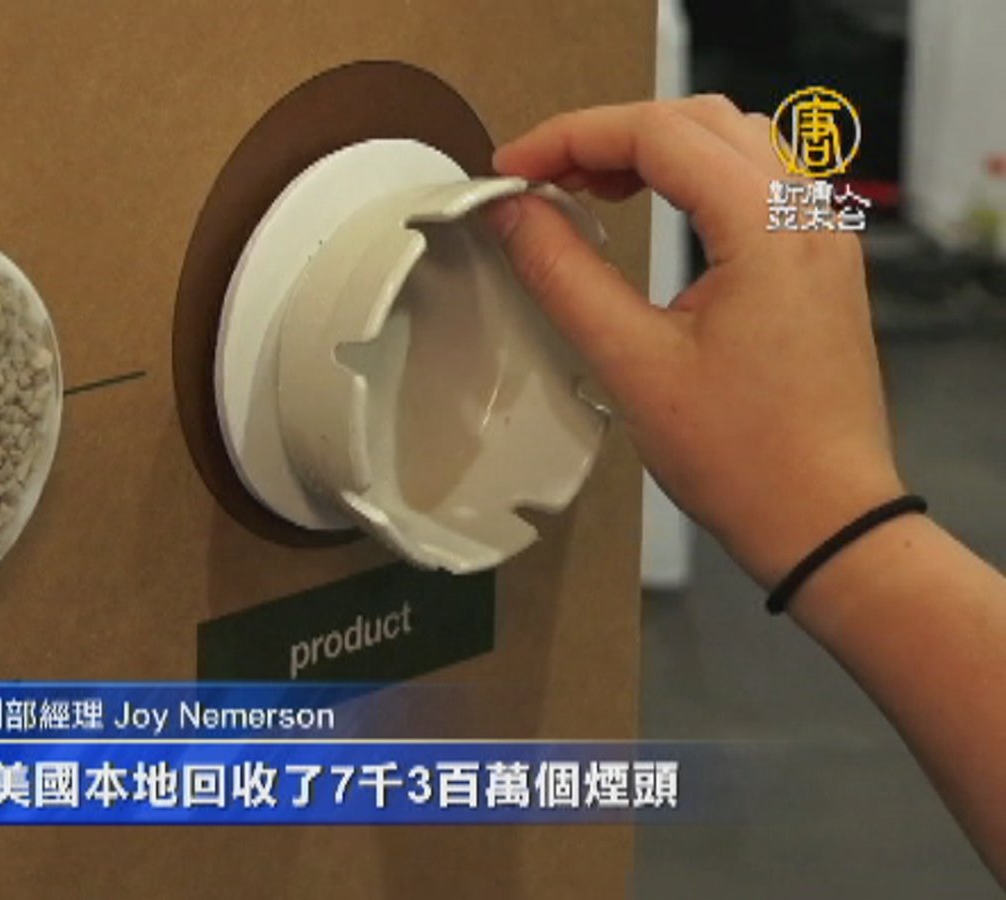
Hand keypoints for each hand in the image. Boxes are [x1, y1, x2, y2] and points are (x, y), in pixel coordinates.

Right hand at [486, 95, 903, 585]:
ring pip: (729, 140)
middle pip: (695, 120)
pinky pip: (754, 181)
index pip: (657, 134)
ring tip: (581, 189)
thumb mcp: (631, 363)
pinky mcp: (817, 263)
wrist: (824, 520)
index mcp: (767, 226)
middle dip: (606, 135)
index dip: (570, 139)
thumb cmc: (747, 459)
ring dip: (650, 149)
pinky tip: (646, 211)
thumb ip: (565, 274)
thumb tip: (516, 215)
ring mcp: (819, 236)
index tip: (511, 171)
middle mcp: (805, 215)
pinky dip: (690, 176)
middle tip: (537, 177)